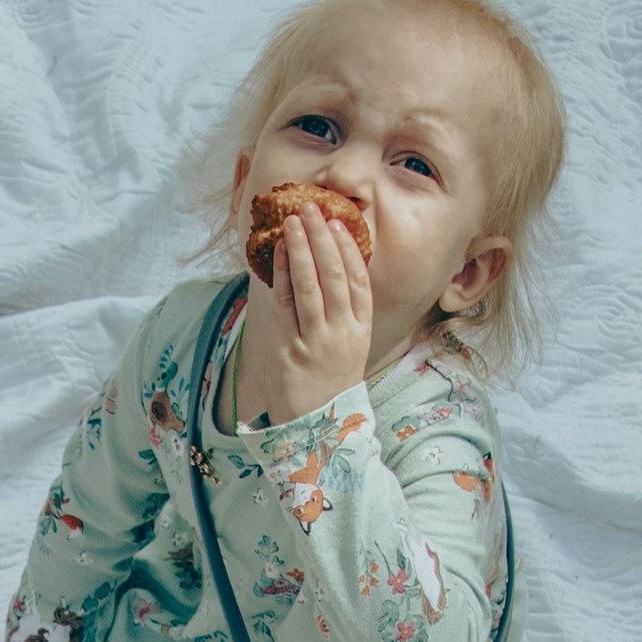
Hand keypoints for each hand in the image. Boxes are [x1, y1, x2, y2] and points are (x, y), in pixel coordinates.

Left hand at [234, 202, 372, 424]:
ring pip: (312, 285)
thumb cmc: (328, 387)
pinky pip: (287, 304)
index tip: (338, 223)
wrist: (318, 433)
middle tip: (313, 208)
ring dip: (302, 248)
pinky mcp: (293, 351)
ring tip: (294, 219)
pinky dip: (285, 274)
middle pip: (336, 275)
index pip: (359, 281)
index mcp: (361, 331)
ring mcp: (318, 342)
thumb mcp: (347, 350)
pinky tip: (281, 253)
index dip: (348, 249)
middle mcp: (344, 333)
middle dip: (323, 238)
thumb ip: (343, 315)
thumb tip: (331, 273)